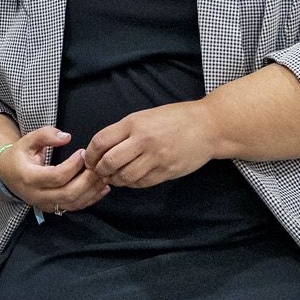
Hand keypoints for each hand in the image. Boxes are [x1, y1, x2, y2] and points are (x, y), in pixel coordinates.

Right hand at [0, 126, 108, 214]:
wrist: (7, 175)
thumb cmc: (19, 156)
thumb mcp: (27, 140)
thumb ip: (45, 135)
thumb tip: (66, 136)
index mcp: (28, 178)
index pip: (56, 176)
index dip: (73, 166)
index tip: (83, 153)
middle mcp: (36, 195)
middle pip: (67, 194)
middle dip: (87, 181)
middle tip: (98, 166)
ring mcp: (45, 205)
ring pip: (73, 203)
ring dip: (92, 191)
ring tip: (104, 176)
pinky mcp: (52, 208)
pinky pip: (74, 207)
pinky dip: (91, 199)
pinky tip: (103, 188)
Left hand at [85, 102, 217, 187]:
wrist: (209, 126)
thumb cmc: (176, 118)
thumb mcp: (146, 116)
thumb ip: (125, 131)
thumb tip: (102, 148)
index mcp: (134, 123)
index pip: (101, 141)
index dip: (91, 154)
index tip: (90, 159)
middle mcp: (143, 140)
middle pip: (109, 162)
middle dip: (99, 171)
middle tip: (99, 172)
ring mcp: (156, 157)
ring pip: (124, 177)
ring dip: (115, 180)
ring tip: (114, 178)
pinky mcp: (167, 171)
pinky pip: (141, 183)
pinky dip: (132, 184)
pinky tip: (131, 179)